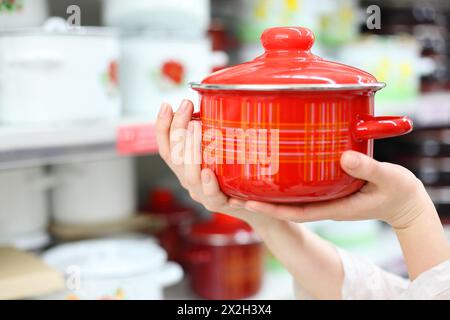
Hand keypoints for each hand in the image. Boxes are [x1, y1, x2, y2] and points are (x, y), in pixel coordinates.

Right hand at [155, 100, 276, 227]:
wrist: (254, 205)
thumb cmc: (235, 175)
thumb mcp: (219, 152)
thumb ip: (212, 135)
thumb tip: (212, 103)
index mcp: (185, 167)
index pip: (166, 147)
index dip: (161, 127)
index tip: (165, 105)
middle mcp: (189, 180)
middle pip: (175, 155)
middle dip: (177, 127)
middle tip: (186, 105)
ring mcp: (202, 193)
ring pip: (189, 174)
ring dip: (190, 148)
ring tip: (195, 126)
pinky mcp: (220, 204)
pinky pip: (211, 195)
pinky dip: (208, 183)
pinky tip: (207, 172)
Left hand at [244, 150, 433, 229]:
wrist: (403, 199)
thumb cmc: (397, 191)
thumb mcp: (387, 178)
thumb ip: (368, 168)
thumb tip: (344, 157)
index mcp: (334, 207)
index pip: (295, 212)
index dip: (270, 209)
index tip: (248, 204)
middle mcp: (324, 203)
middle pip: (286, 206)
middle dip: (261, 202)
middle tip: (233, 192)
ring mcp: (325, 197)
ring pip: (291, 198)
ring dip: (269, 192)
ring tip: (245, 180)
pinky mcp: (329, 188)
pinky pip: (302, 188)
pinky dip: (285, 184)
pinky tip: (274, 171)